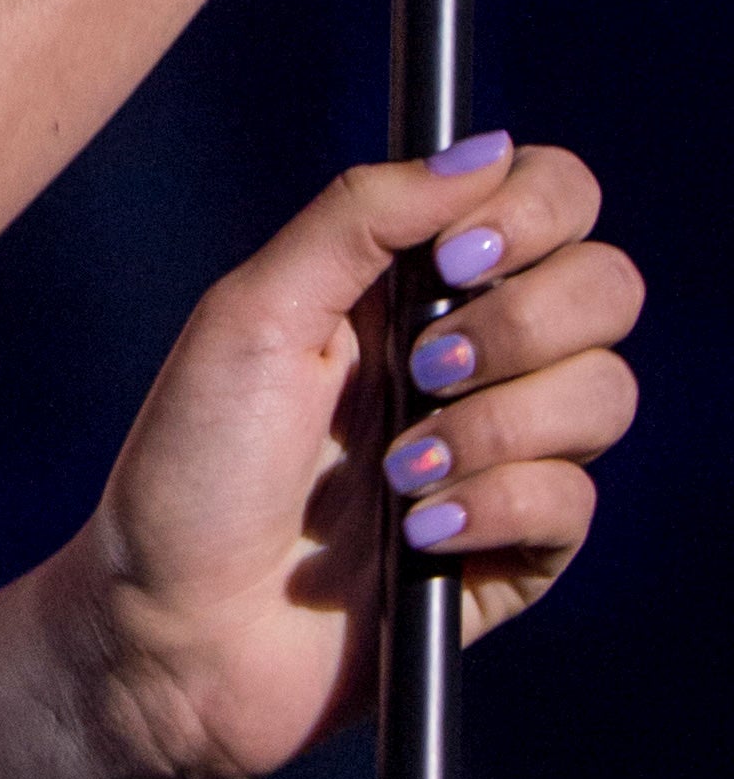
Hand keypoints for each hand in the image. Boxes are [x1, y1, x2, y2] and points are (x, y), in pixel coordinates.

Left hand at [41, 140, 640, 778]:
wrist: (171, 630)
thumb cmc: (188, 467)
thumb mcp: (252, 313)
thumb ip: (361, 215)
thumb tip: (484, 148)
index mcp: (412, 283)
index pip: (551, 200)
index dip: (535, 212)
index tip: (456, 259)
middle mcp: (472, 356)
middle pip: (608, 288)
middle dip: (522, 327)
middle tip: (419, 372)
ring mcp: (501, 454)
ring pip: (605, 395)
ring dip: (497, 429)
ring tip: (397, 474)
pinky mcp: (514, 550)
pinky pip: (574, 503)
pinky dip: (495, 511)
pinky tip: (418, 537)